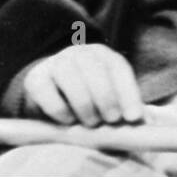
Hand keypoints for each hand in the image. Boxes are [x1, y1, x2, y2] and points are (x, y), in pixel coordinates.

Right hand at [21, 44, 144, 126]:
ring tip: (91, 122)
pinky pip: (47, 93)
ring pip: (69, 76)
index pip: (118, 67)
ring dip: (84, 104)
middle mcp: (78, 53)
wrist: (49, 96)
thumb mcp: (109, 101)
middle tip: (111, 120)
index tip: (133, 118)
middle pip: (94, 68)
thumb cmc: (89, 102)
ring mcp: (54, 63)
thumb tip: (141, 123)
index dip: (128, 92)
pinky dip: (60, 110)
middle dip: (106, 97)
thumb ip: (124, 109)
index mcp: (102, 55)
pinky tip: (68, 120)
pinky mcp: (35, 80)